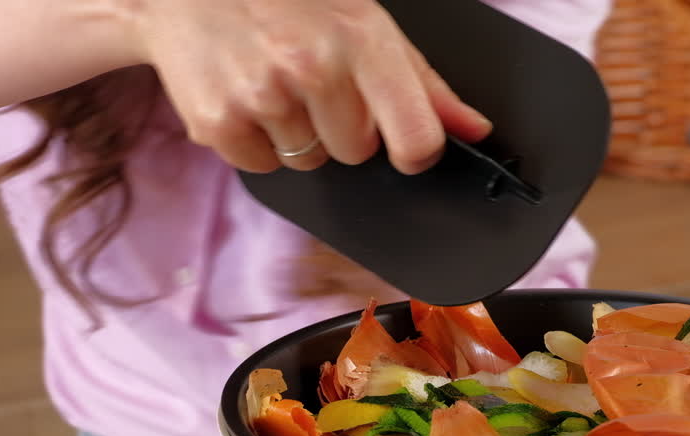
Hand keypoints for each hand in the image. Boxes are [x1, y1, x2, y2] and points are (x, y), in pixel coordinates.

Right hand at [125, 0, 491, 173]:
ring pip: (309, 162)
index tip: (402, 142)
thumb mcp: (364, 22)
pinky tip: (244, 93)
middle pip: (357, 153)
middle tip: (312, 82)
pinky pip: (261, 166)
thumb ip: (423, 83)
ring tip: (273, 80)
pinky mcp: (217, 120)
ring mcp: (263, 95)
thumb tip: (472, 128)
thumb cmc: (289, 0)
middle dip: (340, 127)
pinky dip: (253, 140)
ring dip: (295, 133)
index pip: (417, 139)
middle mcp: (313, 68)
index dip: (415, 150)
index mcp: (361, 42)